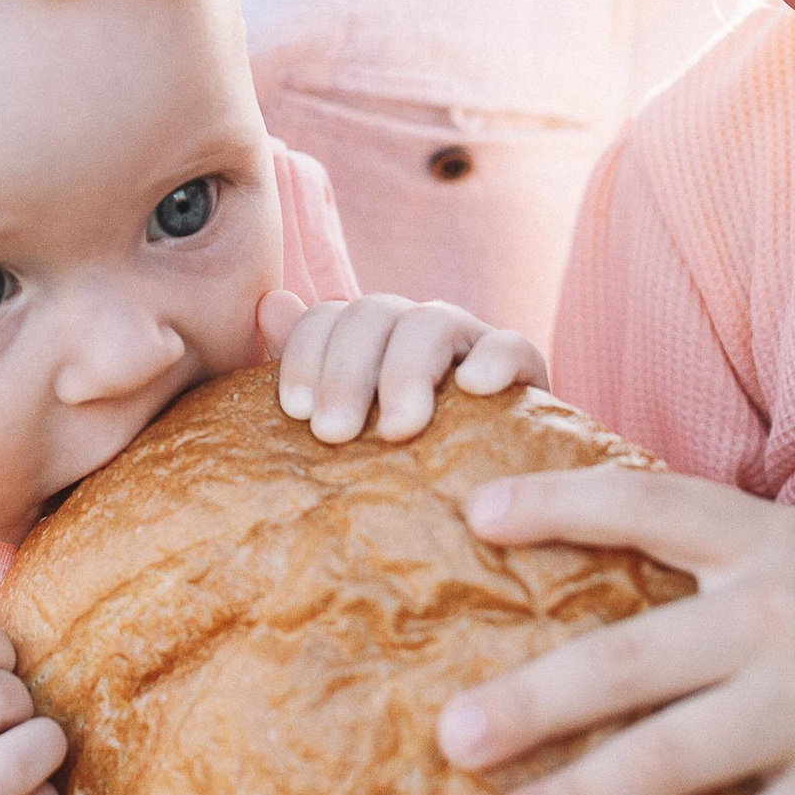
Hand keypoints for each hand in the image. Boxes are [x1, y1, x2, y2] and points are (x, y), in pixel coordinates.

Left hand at [258, 289, 544, 443]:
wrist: (487, 491)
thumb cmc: (400, 465)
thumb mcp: (349, 423)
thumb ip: (307, 367)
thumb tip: (270, 303)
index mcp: (370, 339)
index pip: (329, 316)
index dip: (305, 354)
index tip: (295, 411)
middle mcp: (416, 329)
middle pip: (374, 314)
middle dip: (346, 372)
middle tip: (331, 434)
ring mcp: (471, 344)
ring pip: (432, 322)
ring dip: (405, 373)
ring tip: (394, 430)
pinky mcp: (524, 373)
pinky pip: (513, 345)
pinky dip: (494, 359)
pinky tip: (474, 390)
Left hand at [434, 468, 794, 794]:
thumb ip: (765, 561)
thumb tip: (670, 585)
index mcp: (782, 540)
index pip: (646, 503)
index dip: (554, 504)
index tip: (475, 513)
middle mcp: (786, 611)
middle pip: (623, 654)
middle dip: (528, 699)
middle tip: (452, 736)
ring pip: (669, 756)